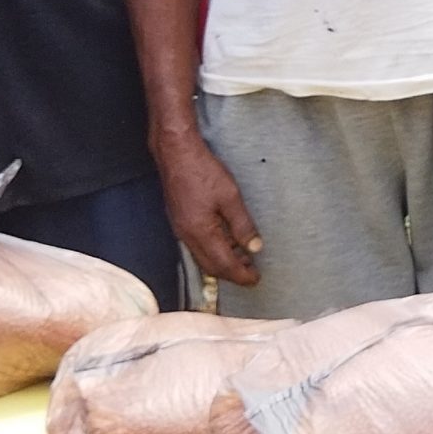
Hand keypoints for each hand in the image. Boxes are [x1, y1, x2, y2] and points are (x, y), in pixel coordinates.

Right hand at [153, 131, 261, 286]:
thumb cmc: (202, 171)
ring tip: (244, 258)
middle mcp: (187, 236)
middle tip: (252, 273)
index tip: (256, 280)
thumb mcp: (230, 197)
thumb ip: (243, 225)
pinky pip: (197, 245)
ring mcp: (181, 229)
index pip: (223, 265)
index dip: (241, 275)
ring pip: (203, 257)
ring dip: (223, 261)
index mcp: (200, 233)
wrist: (176, 154)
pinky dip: (213, 249)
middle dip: (232, 273)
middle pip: (210, 266)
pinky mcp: (180, 220)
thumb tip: (255, 248)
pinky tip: (227, 241)